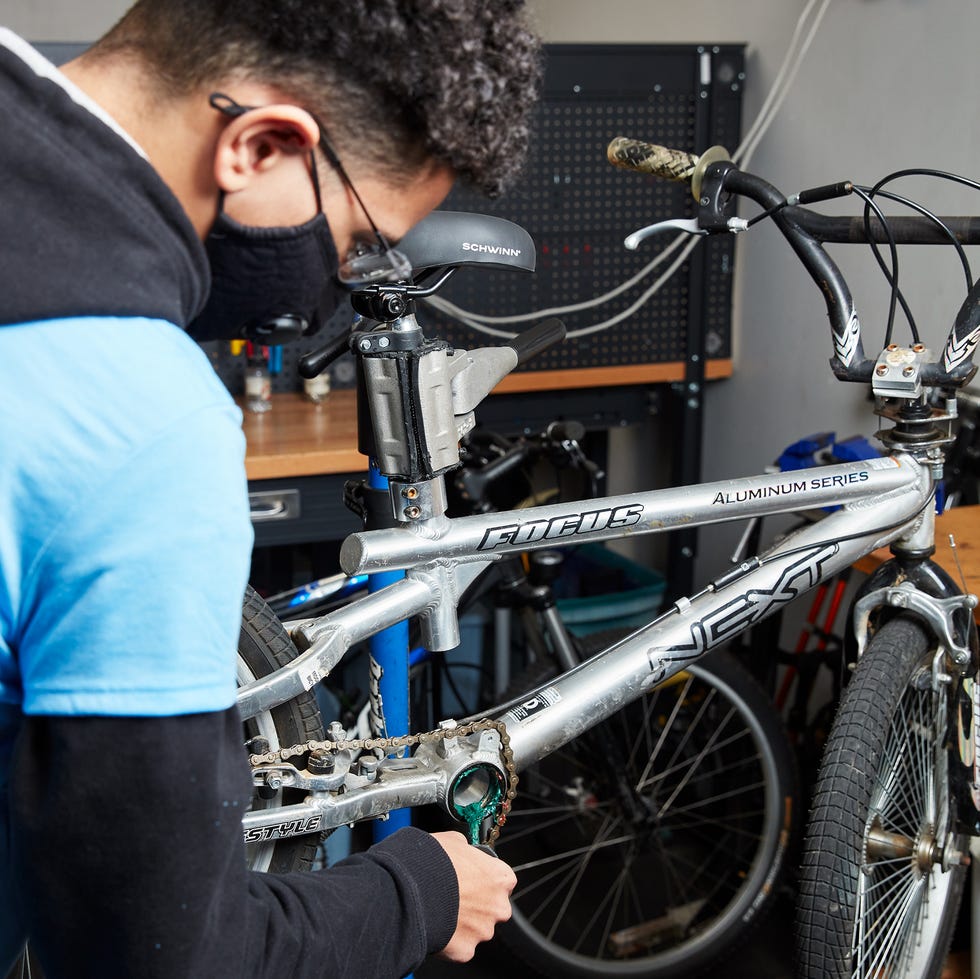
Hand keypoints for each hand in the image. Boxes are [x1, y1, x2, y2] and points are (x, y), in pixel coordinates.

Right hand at [432, 830, 516, 960]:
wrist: (411, 889)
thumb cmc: (433, 862)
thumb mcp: (453, 841)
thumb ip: (465, 850)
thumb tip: (461, 850)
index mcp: (500, 877)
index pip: (502, 880)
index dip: (485, 878)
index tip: (472, 878)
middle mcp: (498, 906)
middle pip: (492, 907)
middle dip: (477, 905)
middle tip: (455, 896)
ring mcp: (483, 931)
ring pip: (476, 929)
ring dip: (463, 923)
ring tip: (440, 910)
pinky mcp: (466, 951)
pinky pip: (460, 946)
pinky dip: (449, 940)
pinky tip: (435, 924)